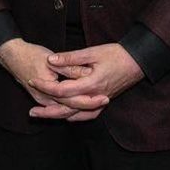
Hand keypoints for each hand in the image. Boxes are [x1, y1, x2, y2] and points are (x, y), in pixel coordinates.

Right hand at [0, 39, 105, 121]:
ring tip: (98, 107)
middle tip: (105, 101)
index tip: (104, 95)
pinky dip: (72, 110)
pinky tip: (82, 108)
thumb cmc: (31, 55)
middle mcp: (45, 99)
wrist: (12, 56)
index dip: (89, 99)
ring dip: (81, 110)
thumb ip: (69, 67)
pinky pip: (59, 110)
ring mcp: (42, 101)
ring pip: (65, 112)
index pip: (72, 99)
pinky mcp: (42, 99)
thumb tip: (87, 73)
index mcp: (48, 89)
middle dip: (89, 107)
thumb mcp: (51, 59)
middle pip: (70, 108)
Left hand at [29, 43, 143, 122]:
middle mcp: (95, 97)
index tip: (33, 81)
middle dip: (48, 111)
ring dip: (58, 117)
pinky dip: (75, 117)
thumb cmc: (116, 54)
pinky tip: (65, 117)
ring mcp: (100, 101)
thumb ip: (71, 58)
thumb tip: (51, 60)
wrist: (138, 61)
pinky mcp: (104, 101)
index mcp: (91, 84)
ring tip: (43, 117)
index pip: (62, 91)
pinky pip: (88, 115)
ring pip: (76, 115)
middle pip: (67, 109)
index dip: (45, 86)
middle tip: (31, 111)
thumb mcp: (92, 52)